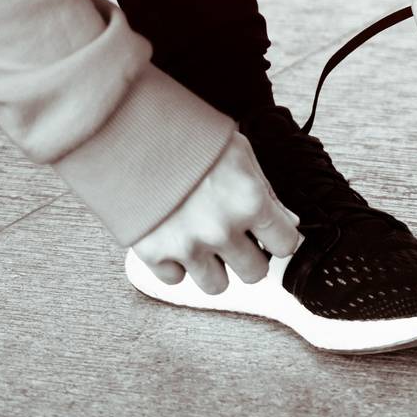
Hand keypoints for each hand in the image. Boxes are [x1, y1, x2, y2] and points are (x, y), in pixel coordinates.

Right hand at [130, 132, 300, 294]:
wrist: (129, 131)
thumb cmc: (185, 134)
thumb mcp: (238, 151)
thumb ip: (266, 190)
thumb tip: (287, 220)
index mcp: (248, 201)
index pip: (286, 245)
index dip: (279, 238)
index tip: (270, 235)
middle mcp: (221, 230)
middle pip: (254, 273)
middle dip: (250, 256)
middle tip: (237, 238)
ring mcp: (187, 246)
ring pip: (217, 286)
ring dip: (215, 267)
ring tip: (205, 241)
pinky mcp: (154, 253)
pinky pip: (176, 279)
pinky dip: (177, 264)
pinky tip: (176, 238)